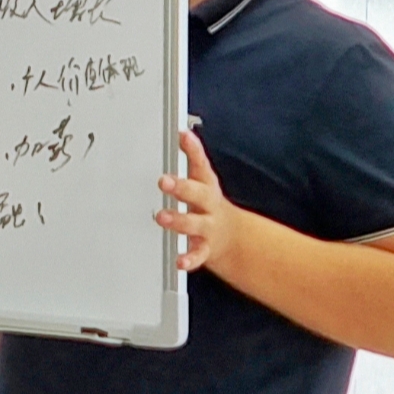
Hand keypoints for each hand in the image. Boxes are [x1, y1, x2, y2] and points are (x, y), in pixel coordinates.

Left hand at [157, 128, 240, 275]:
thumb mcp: (202, 179)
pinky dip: (189, 258)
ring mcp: (208, 227)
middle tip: (163, 181)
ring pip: (195, 224)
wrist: (231, 237)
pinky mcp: (205, 248)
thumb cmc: (206, 203)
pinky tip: (179, 261)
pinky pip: (197, 254)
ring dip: (178, 220)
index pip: (201, 164)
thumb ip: (191, 158)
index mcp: (206, 185)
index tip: (181, 135)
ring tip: (161, 216)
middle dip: (181, 187)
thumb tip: (181, 132)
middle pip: (198, 194)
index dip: (193, 149)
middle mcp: (209, 205)